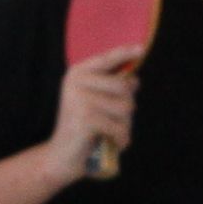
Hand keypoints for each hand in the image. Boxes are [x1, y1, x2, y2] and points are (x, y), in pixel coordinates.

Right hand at [54, 46, 140, 176]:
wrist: (61, 155)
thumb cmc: (83, 128)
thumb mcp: (96, 104)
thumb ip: (112, 89)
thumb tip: (134, 80)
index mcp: (77, 74)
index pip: (106, 59)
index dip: (125, 53)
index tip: (141, 48)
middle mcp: (76, 83)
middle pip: (124, 87)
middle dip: (127, 107)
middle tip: (114, 121)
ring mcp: (80, 99)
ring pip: (125, 108)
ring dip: (125, 125)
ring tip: (111, 133)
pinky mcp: (85, 118)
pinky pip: (119, 126)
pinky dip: (121, 139)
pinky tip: (112, 143)